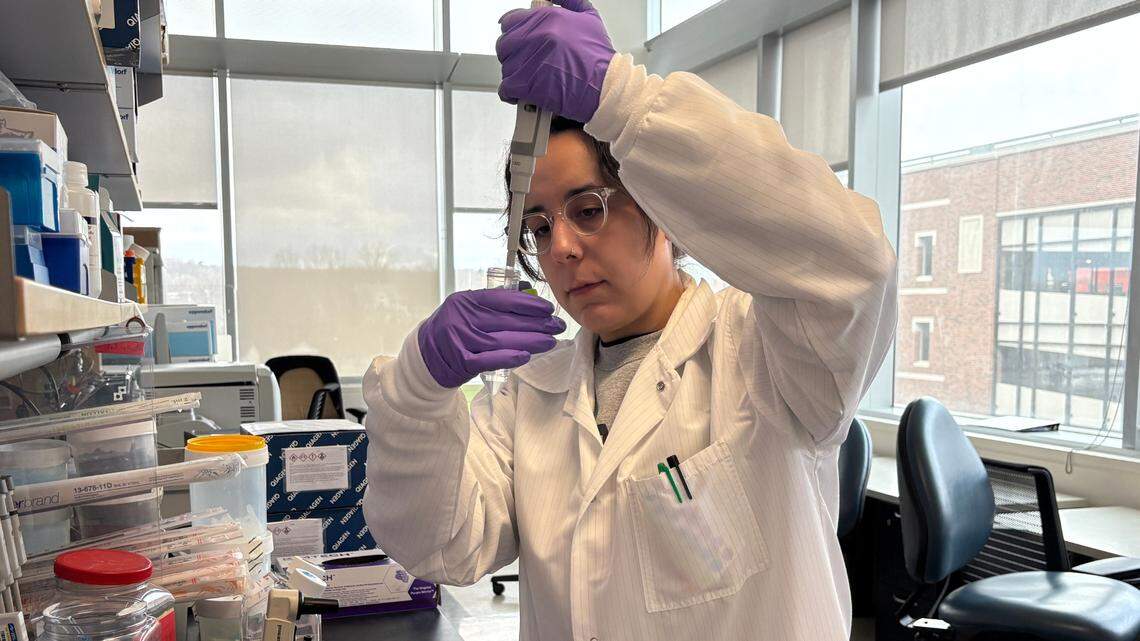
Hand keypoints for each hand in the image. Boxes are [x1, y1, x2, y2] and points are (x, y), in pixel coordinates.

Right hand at [417, 289, 566, 388]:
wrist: (426, 356)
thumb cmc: (453, 329)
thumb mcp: (467, 308)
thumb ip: (494, 300)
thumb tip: (528, 292)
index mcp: (465, 301)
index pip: (502, 299)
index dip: (528, 303)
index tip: (547, 308)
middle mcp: (462, 319)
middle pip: (507, 321)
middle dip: (537, 324)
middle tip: (557, 326)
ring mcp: (461, 341)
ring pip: (502, 340)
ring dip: (531, 341)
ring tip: (550, 341)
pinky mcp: (462, 363)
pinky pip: (490, 360)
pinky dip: (509, 357)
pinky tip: (526, 356)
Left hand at [496, 0, 615, 123]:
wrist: (605, 87)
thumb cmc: (599, 57)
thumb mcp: (589, 18)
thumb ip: (569, 2)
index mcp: (546, 18)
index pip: (509, 20)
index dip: (513, 31)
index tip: (519, 41)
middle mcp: (535, 37)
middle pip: (504, 44)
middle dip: (513, 54)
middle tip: (527, 62)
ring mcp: (528, 61)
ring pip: (505, 66)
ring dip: (515, 74)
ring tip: (531, 78)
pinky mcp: (526, 85)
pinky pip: (506, 87)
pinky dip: (511, 92)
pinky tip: (523, 93)